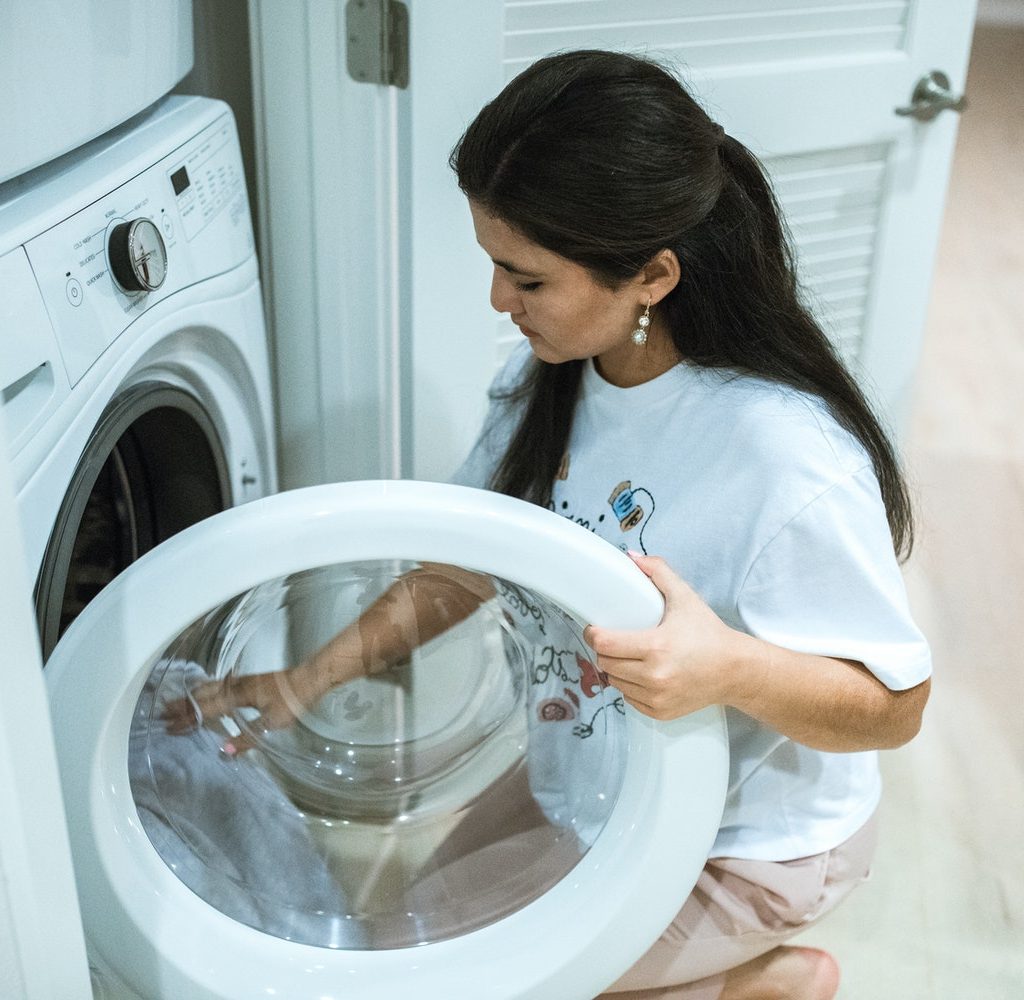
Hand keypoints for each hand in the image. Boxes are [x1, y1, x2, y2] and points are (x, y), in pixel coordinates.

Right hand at [162, 659, 338, 753]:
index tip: (169, 727)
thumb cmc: (293, 700)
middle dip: (182, 705)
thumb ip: (248, 739)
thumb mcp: (272, 724)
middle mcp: (236, 686)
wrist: (311, 677)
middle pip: (203, 695)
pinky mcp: (249, 680)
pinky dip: (205, 689)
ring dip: (192, 695)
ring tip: (176, 701)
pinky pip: (219, 684)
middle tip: (162, 712)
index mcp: (237, 696)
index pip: (206, 710)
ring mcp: (242, 681)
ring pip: (210, 687)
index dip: (187, 720)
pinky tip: (206, 691)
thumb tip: (225, 750)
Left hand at [583, 552, 743, 720]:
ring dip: (617, 669)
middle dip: (606, 650)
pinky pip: (629, 699)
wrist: (735, 670)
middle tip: (614, 640)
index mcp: (657, 647)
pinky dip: (630, 687)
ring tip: (629, 656)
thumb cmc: (709, 634)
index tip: (594, 628)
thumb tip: (632, 557)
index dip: (593, 634)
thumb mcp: (684, 598)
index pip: (605, 644)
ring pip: (615, 682)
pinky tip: (642, 675)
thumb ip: (658, 572)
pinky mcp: (660, 712)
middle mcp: (655, 676)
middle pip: (606, 663)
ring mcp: (657, 697)